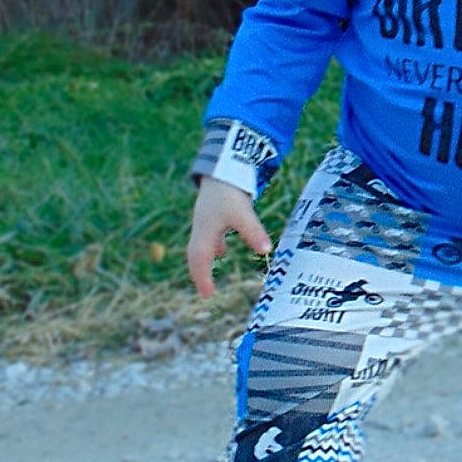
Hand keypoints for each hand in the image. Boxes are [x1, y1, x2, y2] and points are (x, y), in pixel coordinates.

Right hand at [187, 178, 271, 296]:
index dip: (202, 277)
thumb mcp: (243, 212)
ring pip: (200, 246)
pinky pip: (208, 236)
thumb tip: (266, 251)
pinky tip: (222, 250)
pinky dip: (213, 248)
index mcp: (205, 230)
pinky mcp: (212, 214)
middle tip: (206, 292)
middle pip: (195, 255)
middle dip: (199, 274)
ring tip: (208, 277)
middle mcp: (201, 228)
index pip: (199, 259)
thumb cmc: (230, 191)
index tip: (208, 295)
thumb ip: (254, 231)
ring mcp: (205, 221)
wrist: (224, 166)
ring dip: (204, 262)